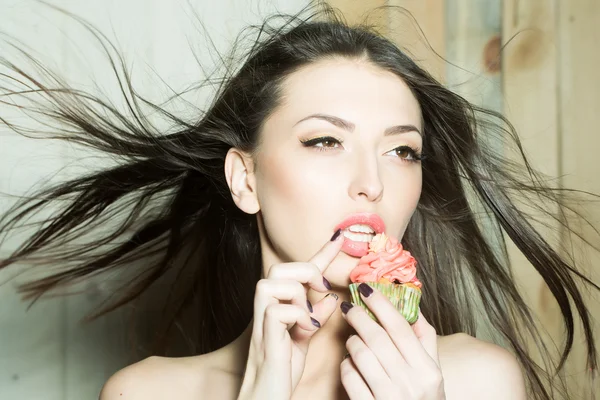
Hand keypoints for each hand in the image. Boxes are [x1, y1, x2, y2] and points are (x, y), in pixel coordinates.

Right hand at [237, 231, 343, 399]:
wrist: (265, 395)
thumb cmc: (282, 368)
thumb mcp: (304, 337)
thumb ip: (314, 316)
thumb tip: (331, 298)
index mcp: (280, 305)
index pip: (301, 273)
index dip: (321, 253)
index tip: (339, 238)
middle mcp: (267, 307)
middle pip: (280, 268)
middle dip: (306, 271)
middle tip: (322, 290)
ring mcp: (263, 320)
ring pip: (276, 282)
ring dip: (299, 295)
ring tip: (309, 318)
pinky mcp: (264, 334)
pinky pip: (279, 309)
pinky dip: (299, 316)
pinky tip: (306, 330)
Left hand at [340, 283, 444, 399]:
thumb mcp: (433, 374)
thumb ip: (424, 340)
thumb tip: (413, 305)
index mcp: (428, 370)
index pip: (401, 327)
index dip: (381, 304)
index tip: (366, 289)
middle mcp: (411, 383)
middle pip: (377, 337)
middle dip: (359, 317)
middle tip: (348, 307)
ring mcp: (389, 397)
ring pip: (360, 355)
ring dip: (351, 342)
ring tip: (352, 340)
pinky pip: (349, 377)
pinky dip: (345, 366)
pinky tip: (349, 365)